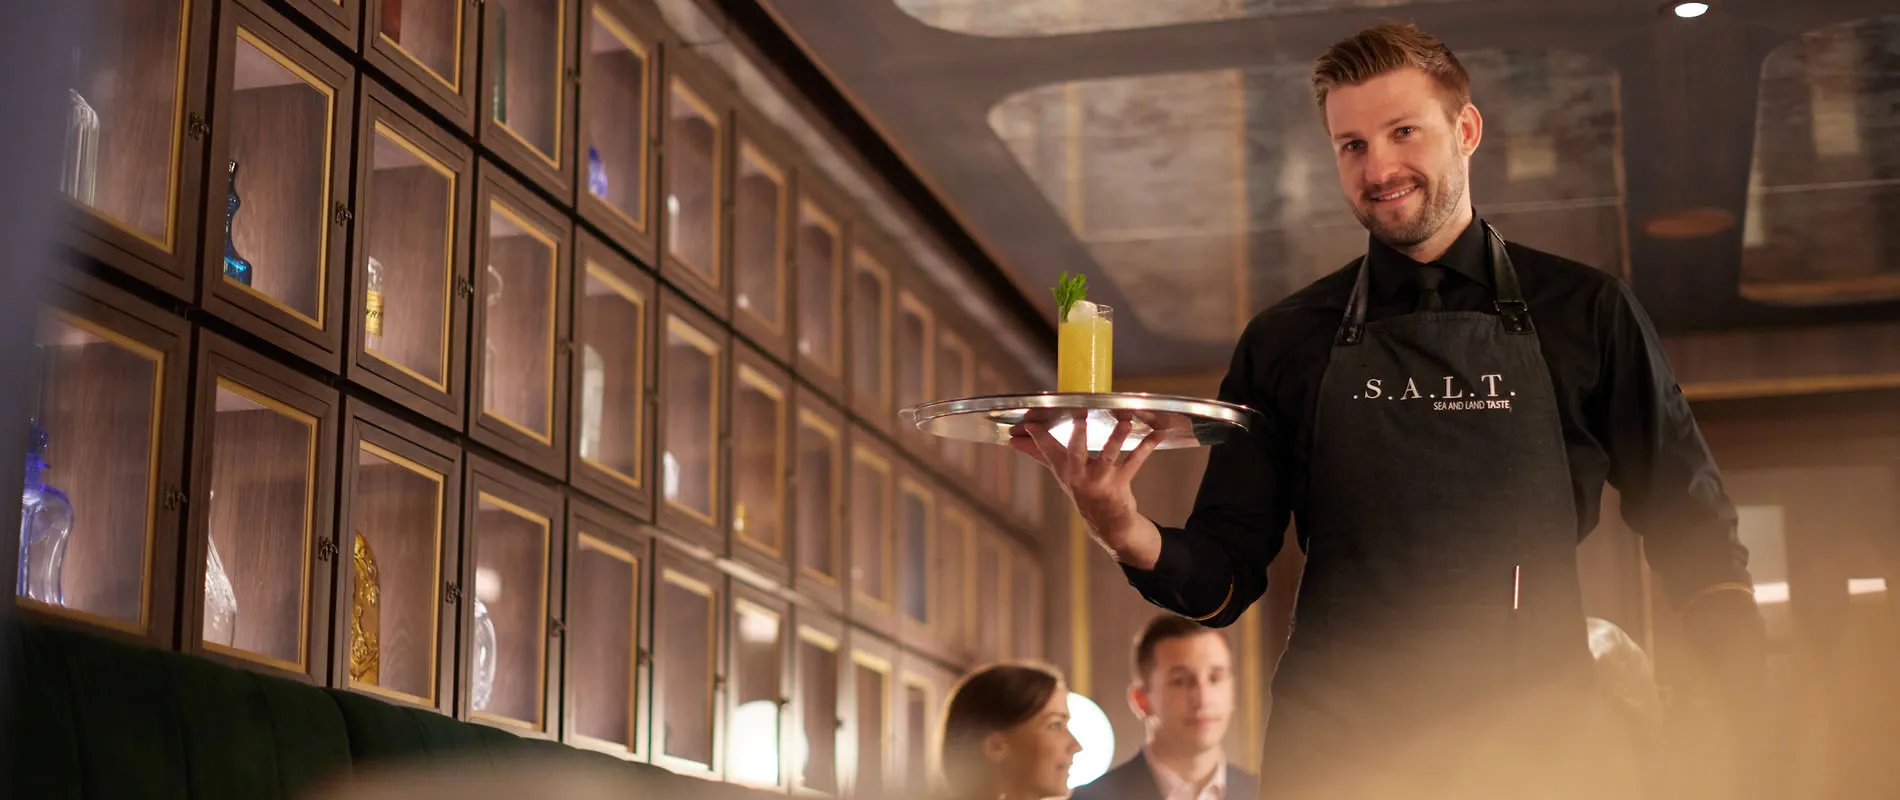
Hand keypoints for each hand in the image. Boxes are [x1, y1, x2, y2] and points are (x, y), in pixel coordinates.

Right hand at [1010, 413, 1161, 559]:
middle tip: (1080, 416)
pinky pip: (1135, 462)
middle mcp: (1080, 475)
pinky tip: (1156, 434)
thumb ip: (1040, 453)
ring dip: (1117, 438)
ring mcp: (1101, 480)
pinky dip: (1146, 447)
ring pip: (1108, 456)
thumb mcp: (1060, 473)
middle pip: (1076, 453)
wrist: (1106, 523)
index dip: (1038, 436)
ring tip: (1125, 422)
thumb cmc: (1082, 489)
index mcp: (1064, 470)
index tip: (1030, 421)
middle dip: (1078, 435)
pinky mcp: (1120, 482)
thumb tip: (1013, 441)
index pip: (1047, 450)